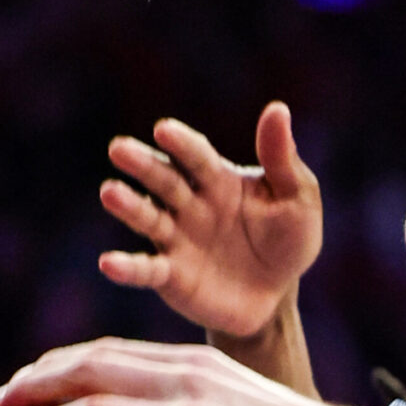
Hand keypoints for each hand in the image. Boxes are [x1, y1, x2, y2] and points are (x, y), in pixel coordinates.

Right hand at [100, 104, 322, 338]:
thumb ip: (282, 159)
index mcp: (217, 180)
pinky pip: (147, 270)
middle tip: (119, 148)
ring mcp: (176, 239)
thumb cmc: (286, 239)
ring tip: (109, 193)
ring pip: (148, 218)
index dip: (181, 143)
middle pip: (163, 180)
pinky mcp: (170, 276)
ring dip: (128, 206)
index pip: (196, 156)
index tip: (164, 130)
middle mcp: (189, 205)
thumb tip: (278, 109)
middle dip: (143, 164)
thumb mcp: (297, 199)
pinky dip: (127, 268)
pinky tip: (108, 264)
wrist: (276, 296)